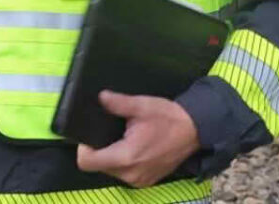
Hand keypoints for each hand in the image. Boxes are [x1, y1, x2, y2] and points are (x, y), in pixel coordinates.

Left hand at [76, 90, 200, 186]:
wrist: (194, 131)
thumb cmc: (167, 117)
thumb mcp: (141, 105)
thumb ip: (117, 103)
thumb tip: (100, 97)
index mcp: (126, 157)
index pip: (87, 162)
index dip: (83, 147)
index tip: (90, 134)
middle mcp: (131, 174)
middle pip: (97, 166)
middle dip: (98, 150)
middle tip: (107, 131)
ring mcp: (140, 180)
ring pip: (110, 170)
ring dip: (110, 156)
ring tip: (120, 137)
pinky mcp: (147, 180)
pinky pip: (124, 173)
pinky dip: (122, 161)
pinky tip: (130, 146)